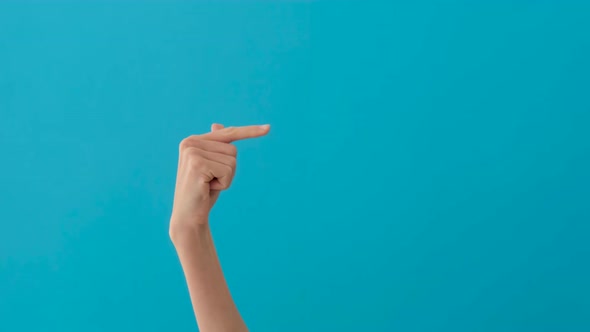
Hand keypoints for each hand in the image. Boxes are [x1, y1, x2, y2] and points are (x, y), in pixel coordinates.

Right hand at [169, 123, 269, 237]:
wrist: (188, 217)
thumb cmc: (202, 193)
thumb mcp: (212, 167)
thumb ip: (215, 147)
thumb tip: (217, 125)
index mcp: (192, 141)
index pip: (227, 133)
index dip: (249, 131)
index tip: (268, 128)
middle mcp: (190, 143)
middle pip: (233, 149)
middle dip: (228, 170)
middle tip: (210, 182)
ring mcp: (192, 152)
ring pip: (232, 161)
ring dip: (226, 178)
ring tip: (208, 185)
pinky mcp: (197, 164)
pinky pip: (228, 171)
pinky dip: (224, 183)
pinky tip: (207, 189)